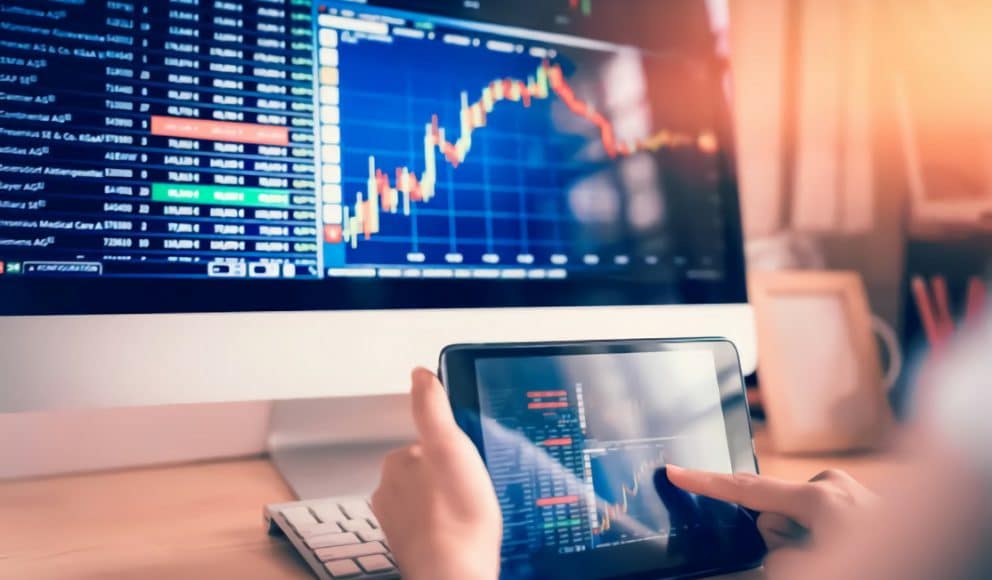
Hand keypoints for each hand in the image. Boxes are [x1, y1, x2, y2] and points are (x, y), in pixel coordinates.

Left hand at [371, 368, 501, 579]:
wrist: (455, 573)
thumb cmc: (456, 513)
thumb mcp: (449, 445)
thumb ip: (432, 408)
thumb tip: (420, 374)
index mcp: (396, 464)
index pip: (426, 443)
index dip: (452, 451)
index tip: (468, 463)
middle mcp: (390, 494)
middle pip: (427, 473)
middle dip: (449, 478)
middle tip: (474, 488)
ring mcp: (400, 524)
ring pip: (430, 502)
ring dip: (449, 505)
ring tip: (472, 512)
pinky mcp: (413, 548)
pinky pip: (433, 528)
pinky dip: (448, 528)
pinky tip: (465, 531)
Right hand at [666, 466, 875, 576]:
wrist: (941, 562)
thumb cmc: (878, 566)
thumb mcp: (813, 572)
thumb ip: (779, 554)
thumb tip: (777, 540)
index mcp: (819, 499)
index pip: (747, 489)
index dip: (706, 483)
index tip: (675, 471)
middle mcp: (835, 487)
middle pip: (773, 511)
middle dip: (780, 537)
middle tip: (816, 558)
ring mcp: (851, 492)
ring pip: (797, 520)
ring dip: (806, 542)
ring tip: (842, 556)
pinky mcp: (861, 503)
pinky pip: (821, 521)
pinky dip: (823, 539)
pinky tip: (849, 550)